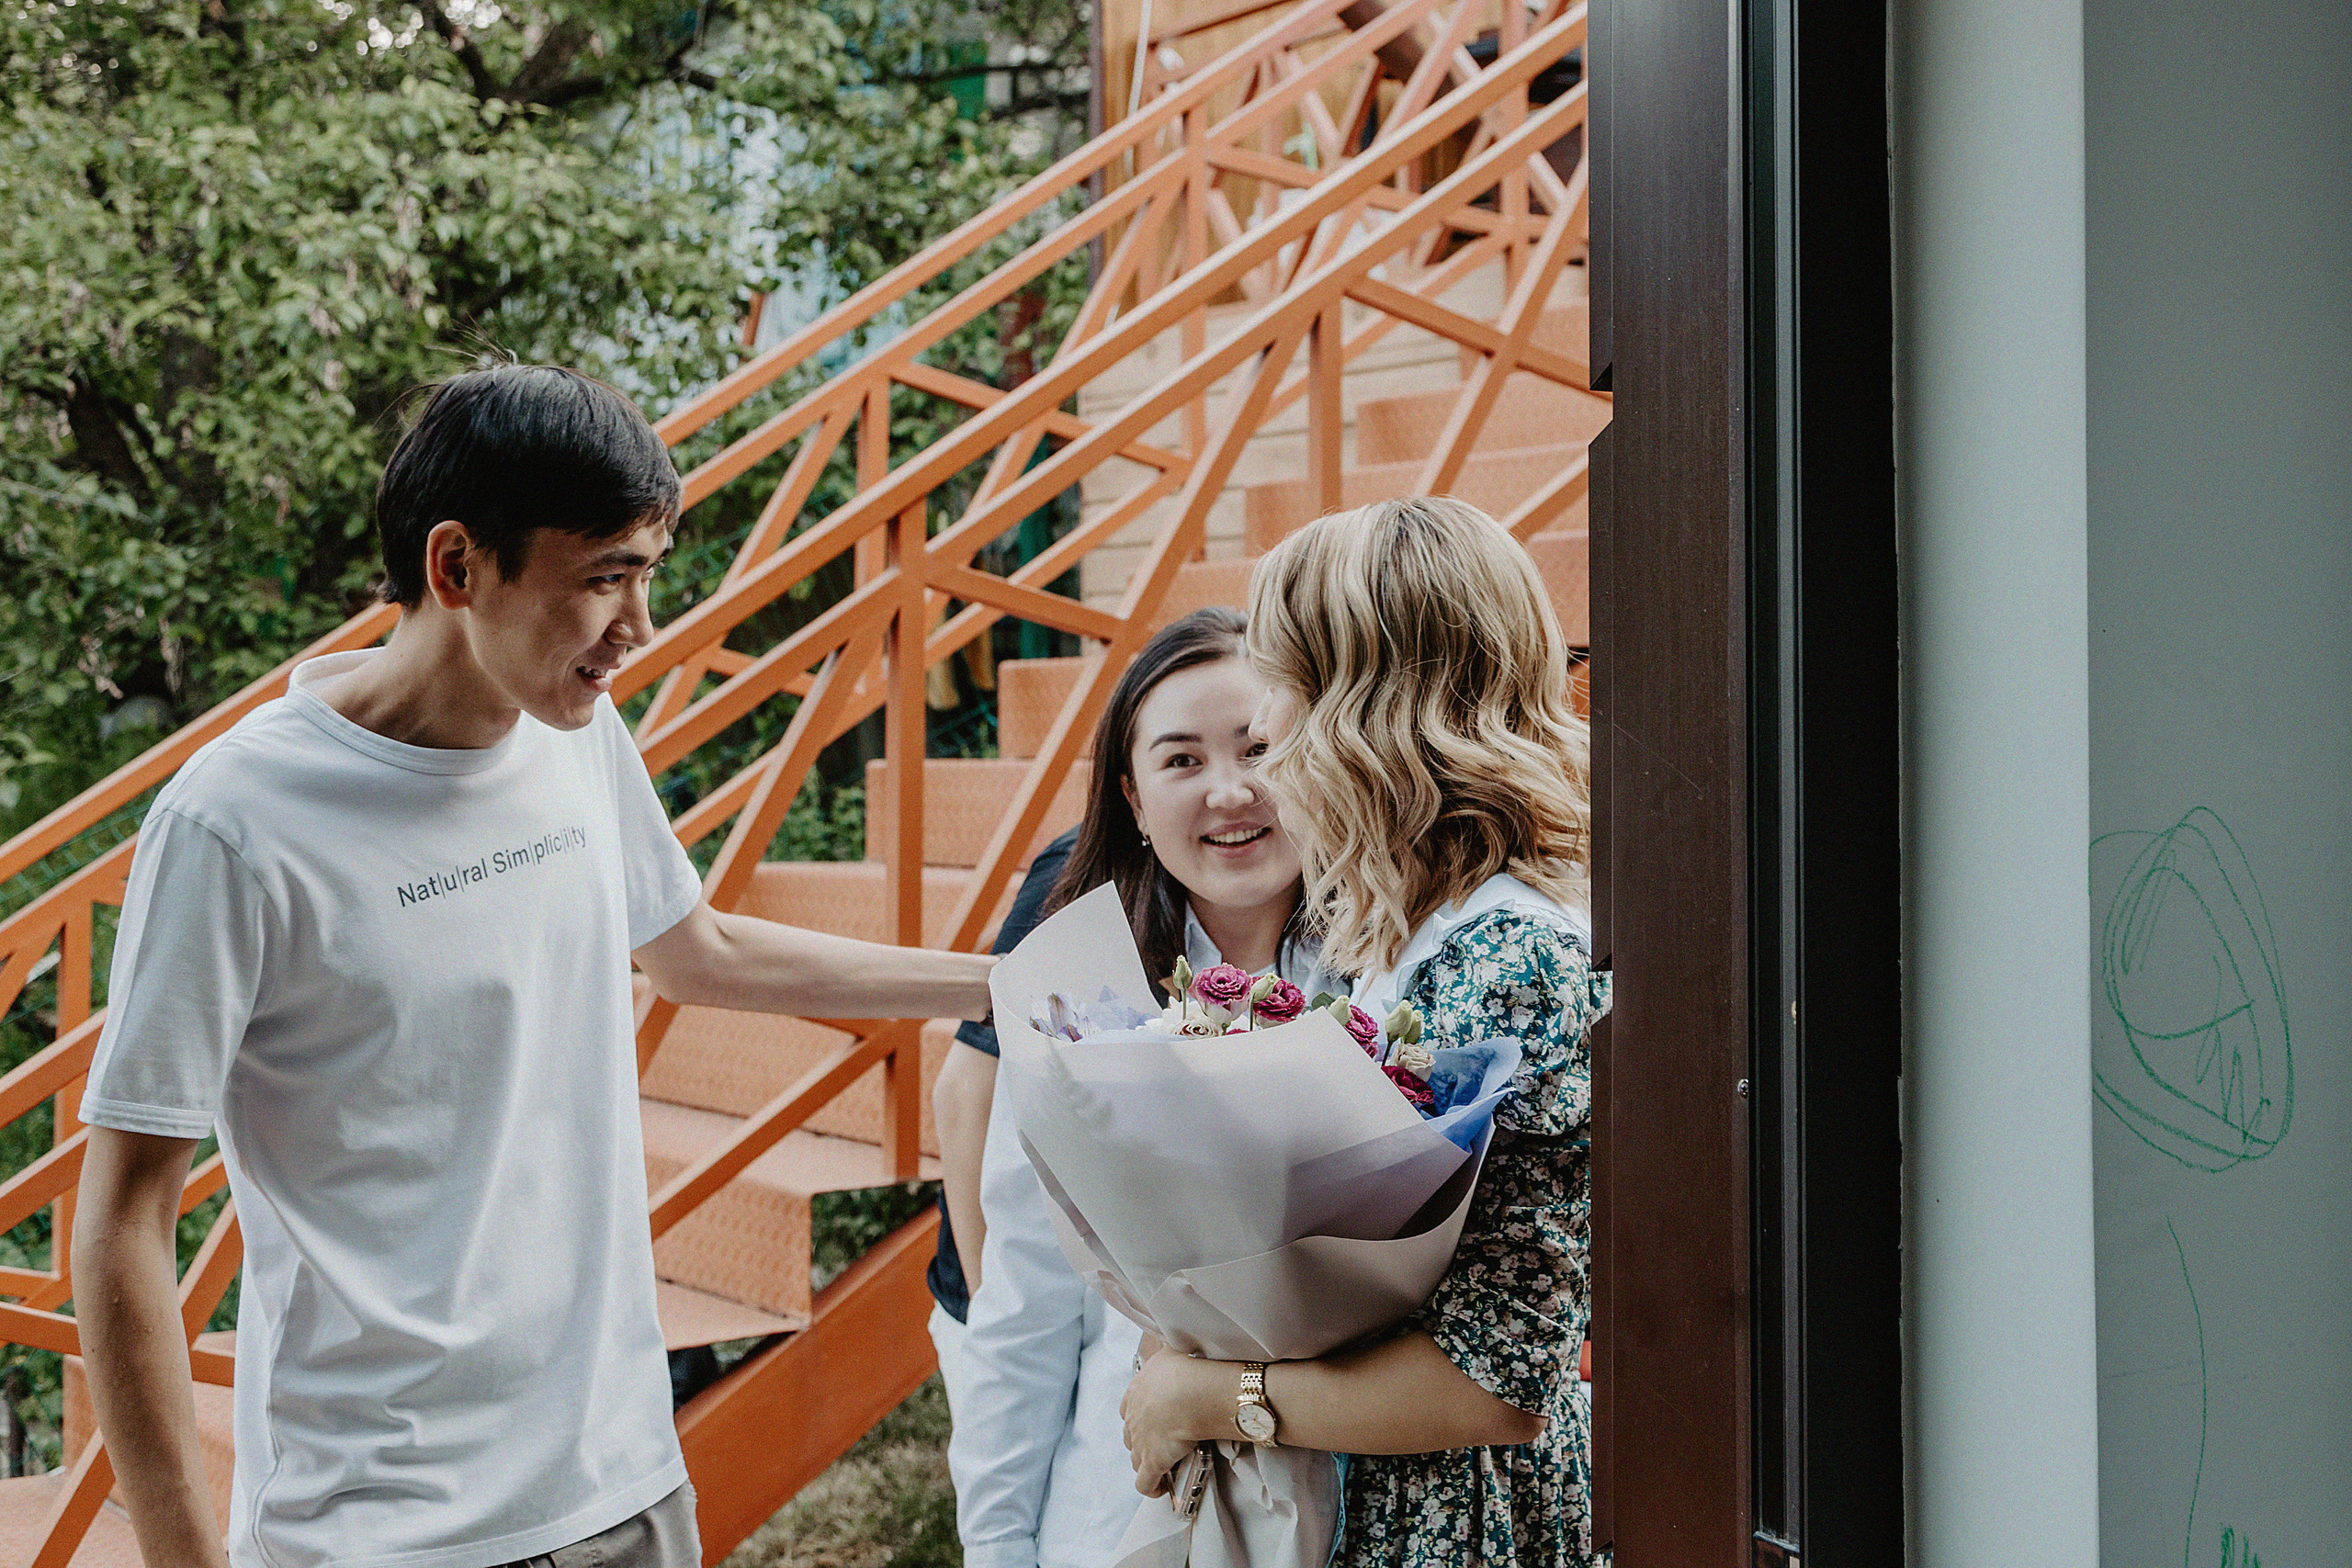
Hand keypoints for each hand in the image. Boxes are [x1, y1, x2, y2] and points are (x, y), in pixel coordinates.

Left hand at [1120, 1344, 1226, 1496]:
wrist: (1193, 1390)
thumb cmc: (1187, 1368)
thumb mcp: (1171, 1352)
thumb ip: (1167, 1356)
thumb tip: (1172, 1348)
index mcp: (1136, 1391)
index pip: (1128, 1407)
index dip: (1139, 1415)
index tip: (1152, 1418)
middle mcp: (1133, 1417)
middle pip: (1131, 1434)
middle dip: (1143, 1439)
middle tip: (1162, 1441)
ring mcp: (1140, 1441)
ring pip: (1136, 1458)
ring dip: (1146, 1463)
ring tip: (1164, 1466)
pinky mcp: (1152, 1462)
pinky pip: (1145, 1483)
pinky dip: (1151, 1487)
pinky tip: (1160, 1489)